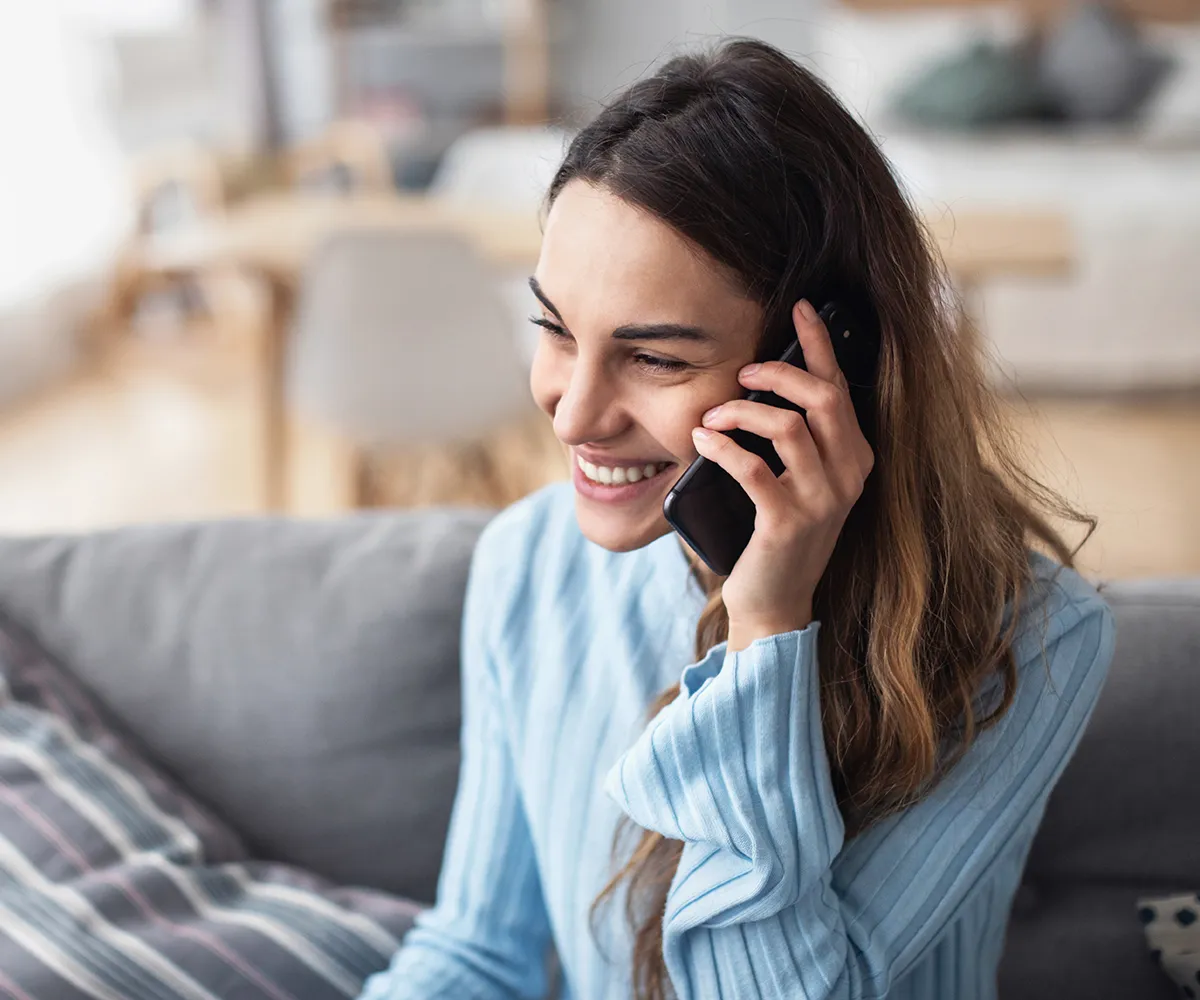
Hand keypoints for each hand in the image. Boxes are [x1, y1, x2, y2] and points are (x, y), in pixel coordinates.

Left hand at [691, 299, 874, 650]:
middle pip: (821, 398)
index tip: (801, 307)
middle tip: (743, 371)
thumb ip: (794, 439)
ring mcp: (823, 500)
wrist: (774, 602)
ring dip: (742, 411)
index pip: (839, 388)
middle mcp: (849, 475)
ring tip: (712, 415)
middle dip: (778, 372)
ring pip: (788, 426)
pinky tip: (702, 440)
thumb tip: (756, 382)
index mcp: (855, 458)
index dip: (819, 344)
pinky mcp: (789, 522)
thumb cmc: (776, 533)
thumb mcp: (797, 480)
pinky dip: (723, 446)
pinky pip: (754, 467)